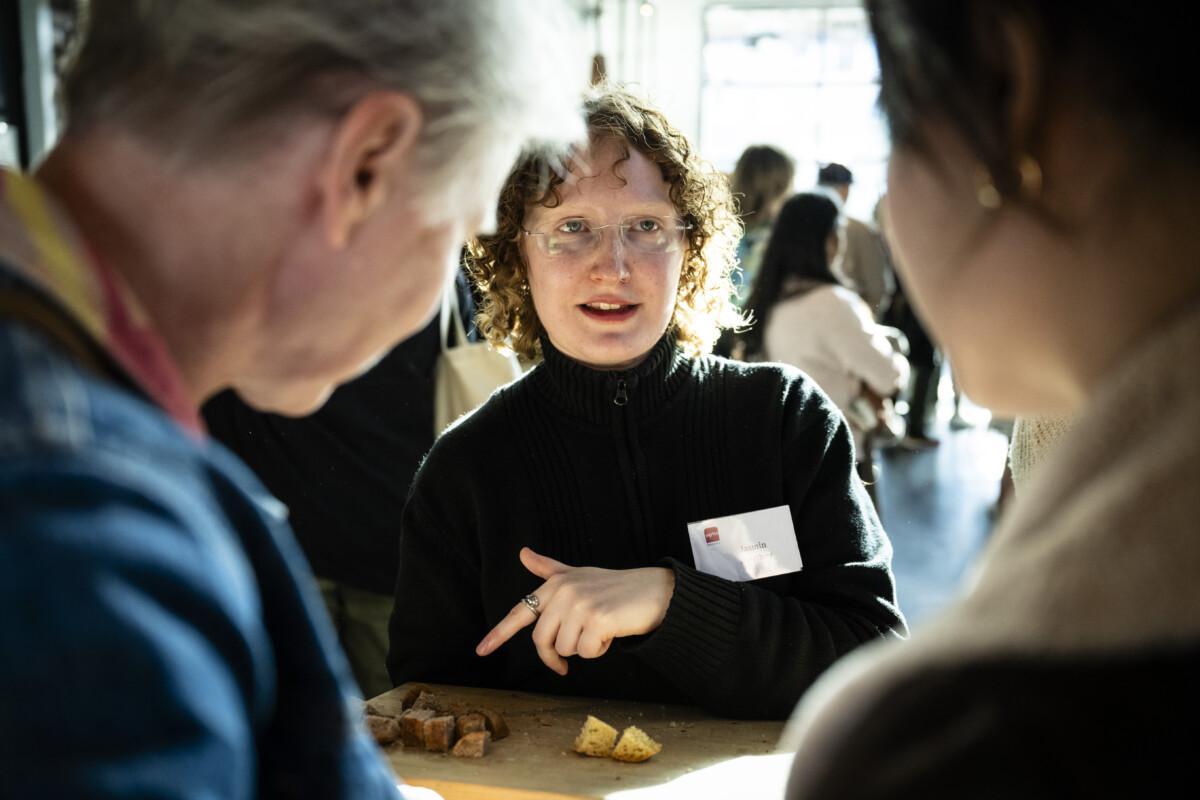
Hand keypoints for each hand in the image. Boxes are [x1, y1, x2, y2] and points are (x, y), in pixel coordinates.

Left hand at [475, 547, 674, 675]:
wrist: (654, 590)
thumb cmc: (615, 587)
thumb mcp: (579, 575)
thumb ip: (550, 569)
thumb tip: (523, 553)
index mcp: (556, 583)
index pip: (521, 611)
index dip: (499, 633)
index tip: (481, 650)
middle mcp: (564, 591)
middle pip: (542, 641)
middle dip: (556, 655)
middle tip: (571, 657)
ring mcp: (581, 604)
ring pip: (565, 649)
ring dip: (585, 648)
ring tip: (601, 629)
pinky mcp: (598, 619)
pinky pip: (586, 652)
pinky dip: (600, 649)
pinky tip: (612, 632)